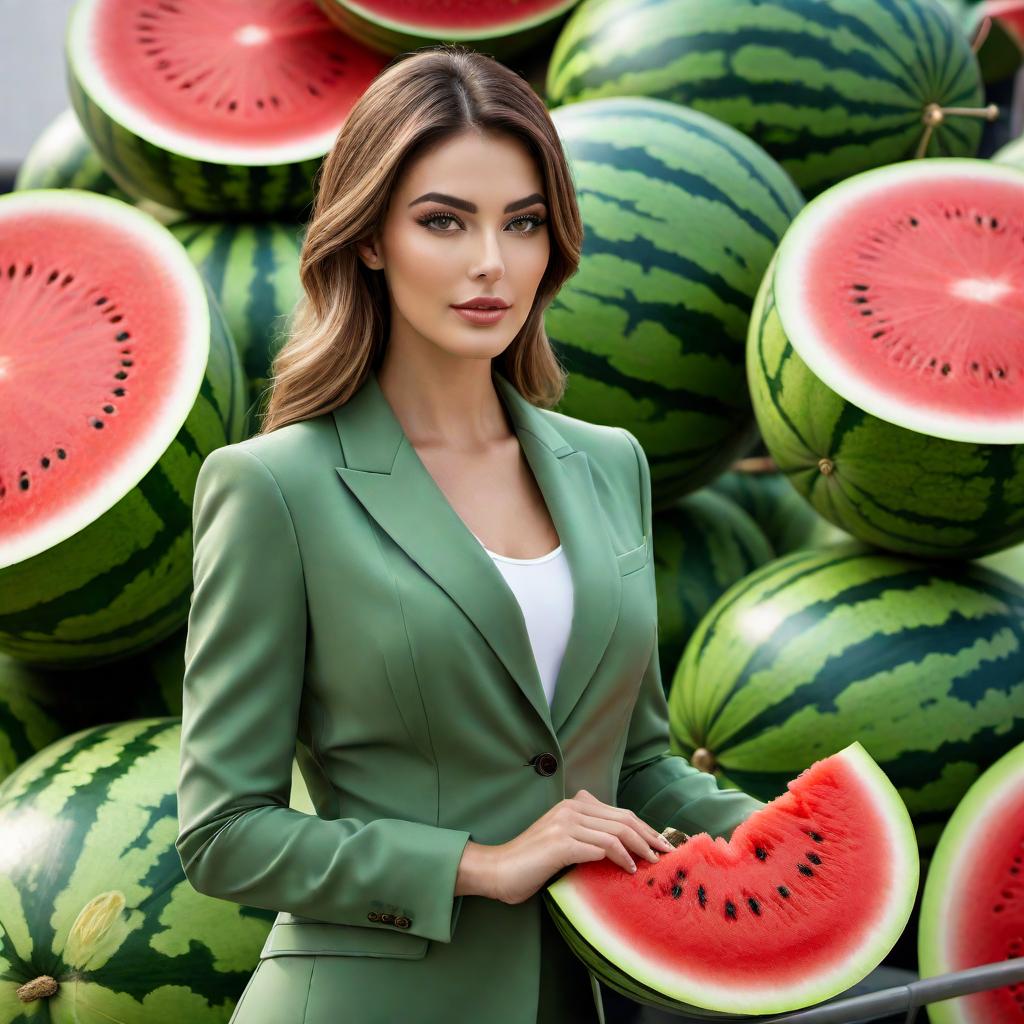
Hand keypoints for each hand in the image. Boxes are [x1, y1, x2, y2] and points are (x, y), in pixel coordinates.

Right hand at [460, 790, 676, 905]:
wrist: (498, 870)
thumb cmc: (531, 862)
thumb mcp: (561, 841)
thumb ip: (586, 834)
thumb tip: (619, 844)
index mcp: (572, 805)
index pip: (619, 812)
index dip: (644, 827)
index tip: (662, 843)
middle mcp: (571, 808)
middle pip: (623, 819)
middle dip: (650, 835)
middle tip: (668, 852)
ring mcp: (566, 824)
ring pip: (617, 831)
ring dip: (640, 848)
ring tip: (653, 863)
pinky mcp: (562, 843)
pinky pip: (602, 847)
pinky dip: (621, 857)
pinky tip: (629, 869)